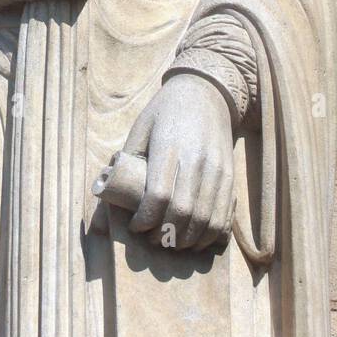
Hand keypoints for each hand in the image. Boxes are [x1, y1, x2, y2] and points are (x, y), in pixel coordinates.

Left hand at [122, 74, 234, 250]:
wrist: (206, 93)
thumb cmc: (165, 112)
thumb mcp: (140, 128)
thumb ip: (126, 162)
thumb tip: (107, 195)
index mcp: (168, 147)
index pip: (158, 196)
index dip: (145, 220)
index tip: (136, 226)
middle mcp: (195, 159)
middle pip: (182, 212)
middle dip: (165, 235)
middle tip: (153, 239)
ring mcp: (216, 169)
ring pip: (205, 218)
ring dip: (187, 240)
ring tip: (173, 243)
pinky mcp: (229, 175)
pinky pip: (224, 214)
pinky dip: (211, 234)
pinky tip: (197, 240)